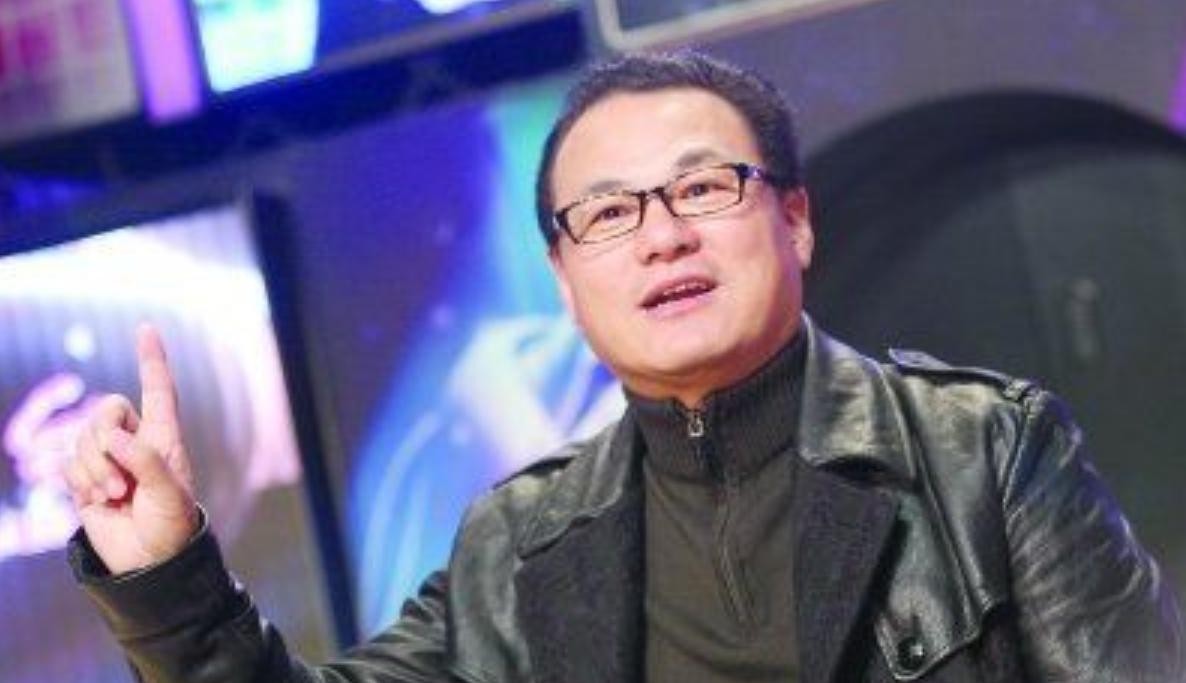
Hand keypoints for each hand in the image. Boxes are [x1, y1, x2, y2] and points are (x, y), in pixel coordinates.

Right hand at [65, 324, 198, 573]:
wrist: (147, 562)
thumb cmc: (171, 527)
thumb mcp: (170, 496)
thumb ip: (148, 463)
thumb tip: (117, 438)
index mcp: (165, 438)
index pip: (158, 390)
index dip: (151, 359)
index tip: (145, 327)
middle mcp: (136, 441)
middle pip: (107, 409)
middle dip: (105, 438)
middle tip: (120, 480)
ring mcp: (109, 459)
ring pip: (83, 438)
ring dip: (94, 469)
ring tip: (115, 496)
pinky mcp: (85, 478)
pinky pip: (68, 463)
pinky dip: (80, 482)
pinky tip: (98, 501)